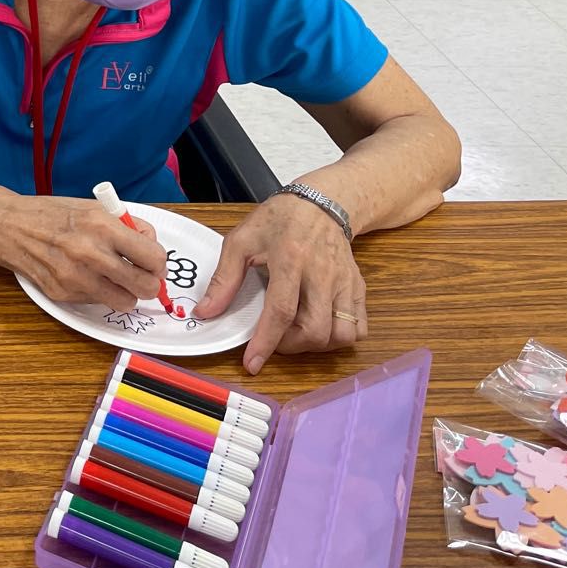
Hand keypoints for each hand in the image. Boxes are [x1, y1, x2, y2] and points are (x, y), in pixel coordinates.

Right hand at [0, 195, 167, 311]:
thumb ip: (126, 226)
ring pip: (125, 302)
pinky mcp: (62, 293)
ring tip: (114, 279)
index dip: (158, 262)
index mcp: (102, 226)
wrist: (8, 225)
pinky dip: (98, 293)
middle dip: (148, 283)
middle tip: (141, 275)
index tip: (153, 262)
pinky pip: (97, 302)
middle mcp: (91, 254)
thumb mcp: (93, 207)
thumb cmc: (51, 213)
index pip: (154, 257)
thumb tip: (151, 246)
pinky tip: (85, 276)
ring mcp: (75, 277)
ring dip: (125, 293)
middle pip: (145, 286)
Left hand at [198, 189, 365, 374]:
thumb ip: (223, 279)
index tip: (252, 363)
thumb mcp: (241, 241)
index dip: (266, 342)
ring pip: (342, 334)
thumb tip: (207, 312)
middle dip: (291, 347)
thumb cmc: (278, 221)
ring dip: (317, 345)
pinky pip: (359, 328)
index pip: (281, 311)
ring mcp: (345, 283)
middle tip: (274, 340)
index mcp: (290, 260)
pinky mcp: (358, 289)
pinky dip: (339, 337)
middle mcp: (322, 274)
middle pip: (316, 330)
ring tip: (296, 333)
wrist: (321, 204)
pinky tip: (319, 326)